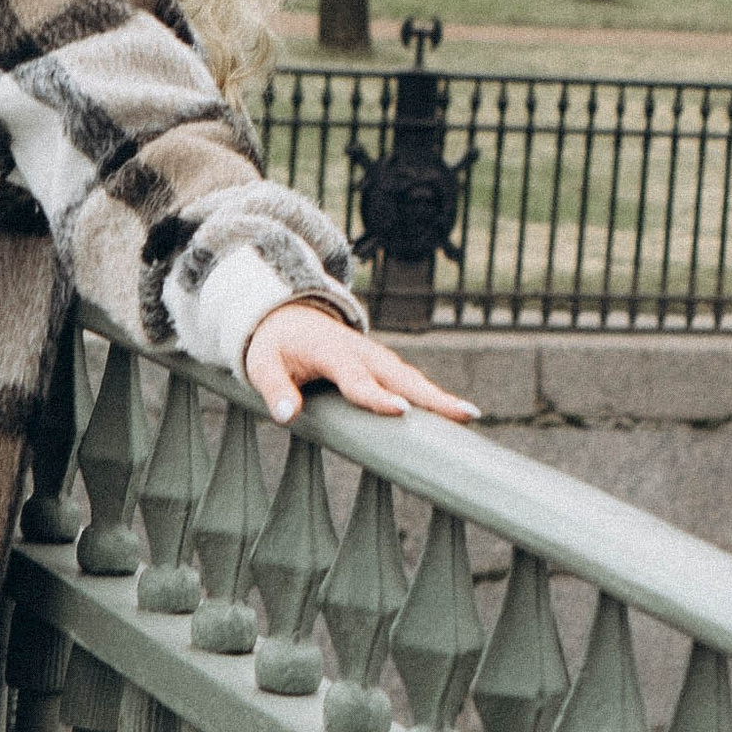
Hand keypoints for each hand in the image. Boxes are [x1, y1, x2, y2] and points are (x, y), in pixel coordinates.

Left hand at [242, 299, 481, 427]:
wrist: (288, 314)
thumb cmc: (275, 345)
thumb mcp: (262, 364)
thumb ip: (273, 389)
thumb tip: (286, 416)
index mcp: (332, 352)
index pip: (356, 379)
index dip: (377, 396)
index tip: (402, 411)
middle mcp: (361, 352)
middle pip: (400, 376)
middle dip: (432, 395)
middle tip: (464, 414)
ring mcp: (375, 356)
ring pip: (411, 377)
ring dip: (440, 396)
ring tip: (469, 417)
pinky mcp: (382, 364)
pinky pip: (409, 380)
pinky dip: (433, 395)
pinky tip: (454, 414)